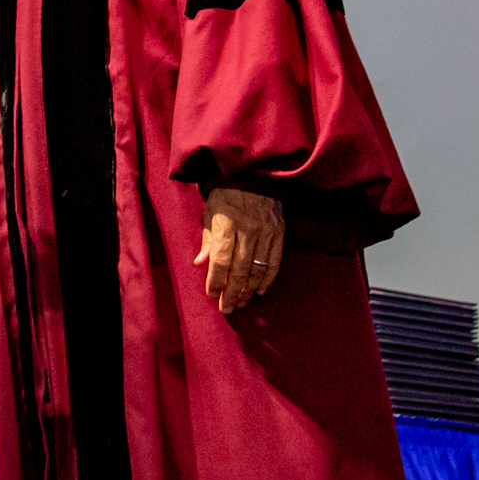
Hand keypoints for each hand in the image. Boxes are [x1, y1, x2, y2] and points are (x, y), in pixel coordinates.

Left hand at [194, 187, 285, 314]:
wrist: (253, 172)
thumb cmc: (226, 193)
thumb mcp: (210, 211)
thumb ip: (207, 238)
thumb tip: (200, 263)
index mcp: (226, 223)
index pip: (221, 260)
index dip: (216, 281)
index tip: (212, 294)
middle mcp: (247, 229)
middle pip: (239, 270)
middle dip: (232, 292)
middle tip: (227, 308)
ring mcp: (266, 231)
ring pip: (257, 269)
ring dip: (248, 290)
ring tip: (240, 302)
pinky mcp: (279, 231)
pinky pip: (275, 261)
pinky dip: (267, 279)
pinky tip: (259, 291)